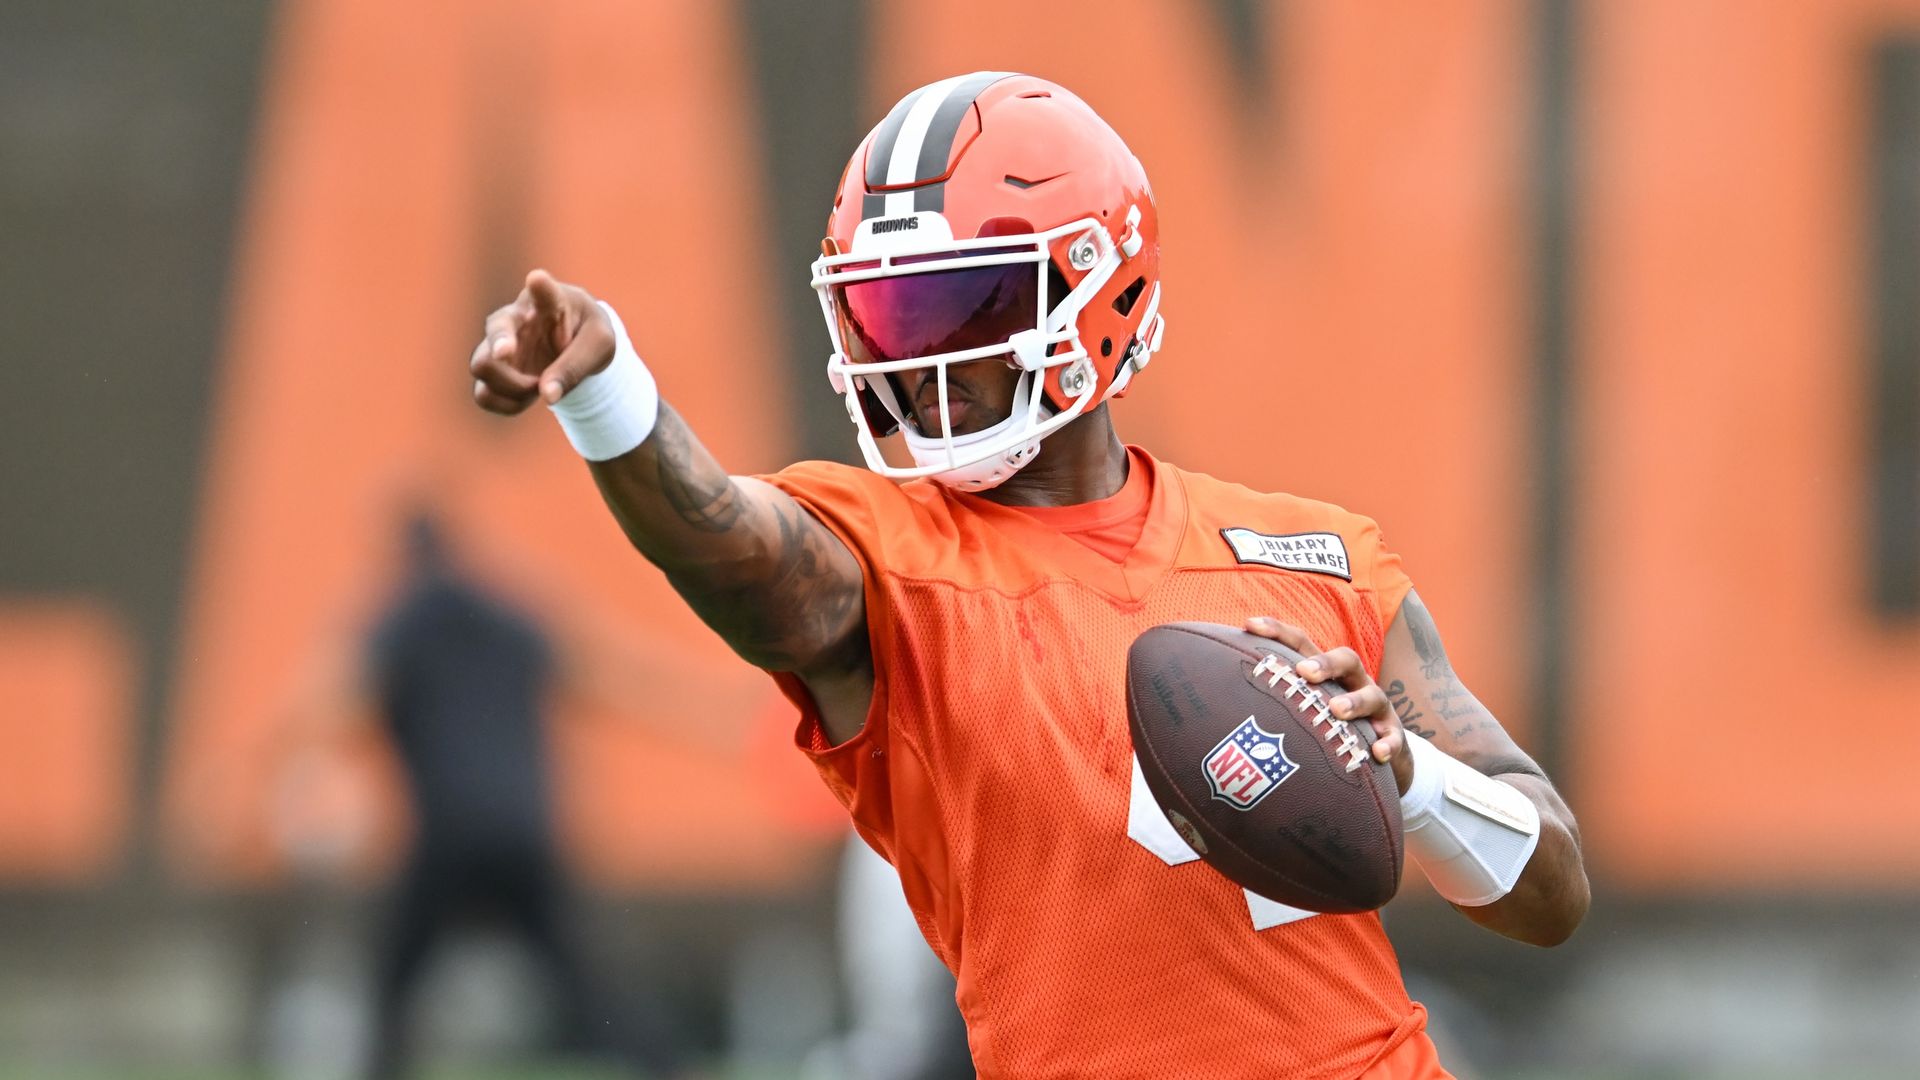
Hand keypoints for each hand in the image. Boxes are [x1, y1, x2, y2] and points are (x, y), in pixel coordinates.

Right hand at [469, 269, 615, 414]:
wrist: (578, 343)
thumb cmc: (589, 334)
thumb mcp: (599, 346)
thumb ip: (575, 366)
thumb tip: (547, 396)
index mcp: (547, 301)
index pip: (543, 289)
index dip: (540, 287)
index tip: (538, 280)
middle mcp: (514, 319)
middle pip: (493, 331)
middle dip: (508, 365)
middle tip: (537, 383)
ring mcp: (499, 345)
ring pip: (481, 367)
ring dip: (511, 389)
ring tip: (538, 388)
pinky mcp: (495, 370)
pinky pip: (483, 395)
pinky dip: (507, 405)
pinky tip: (528, 397)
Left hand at [1244, 616, 1412, 794]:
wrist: (1382, 756)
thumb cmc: (1330, 728)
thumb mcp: (1304, 711)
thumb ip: (1270, 703)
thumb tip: (1213, 707)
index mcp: (1326, 673)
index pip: (1301, 644)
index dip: (1277, 630)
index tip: (1248, 625)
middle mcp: (1353, 683)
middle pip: (1345, 659)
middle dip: (1324, 662)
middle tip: (1303, 672)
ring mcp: (1377, 709)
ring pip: (1372, 695)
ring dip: (1354, 701)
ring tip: (1337, 711)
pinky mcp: (1394, 737)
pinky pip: (1395, 738)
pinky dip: (1387, 743)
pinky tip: (1376, 753)